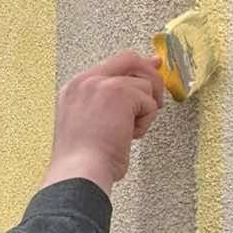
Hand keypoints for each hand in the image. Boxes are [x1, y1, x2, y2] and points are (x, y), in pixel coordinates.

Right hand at [41, 50, 165, 196]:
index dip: (136, 67)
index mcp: (74, 88)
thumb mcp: (89, 123)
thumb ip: (109, 101)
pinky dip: (145, 123)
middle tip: (157, 101)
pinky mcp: (120, 92)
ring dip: (144, 112)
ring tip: (126, 133)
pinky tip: (128, 137)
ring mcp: (101, 84)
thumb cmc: (86, 161)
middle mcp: (85, 81)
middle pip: (130, 59)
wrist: (80, 173)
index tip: (153, 69)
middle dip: (150, 78)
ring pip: (144, 85)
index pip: (111, 64)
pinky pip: (149, 103)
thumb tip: (136, 88)